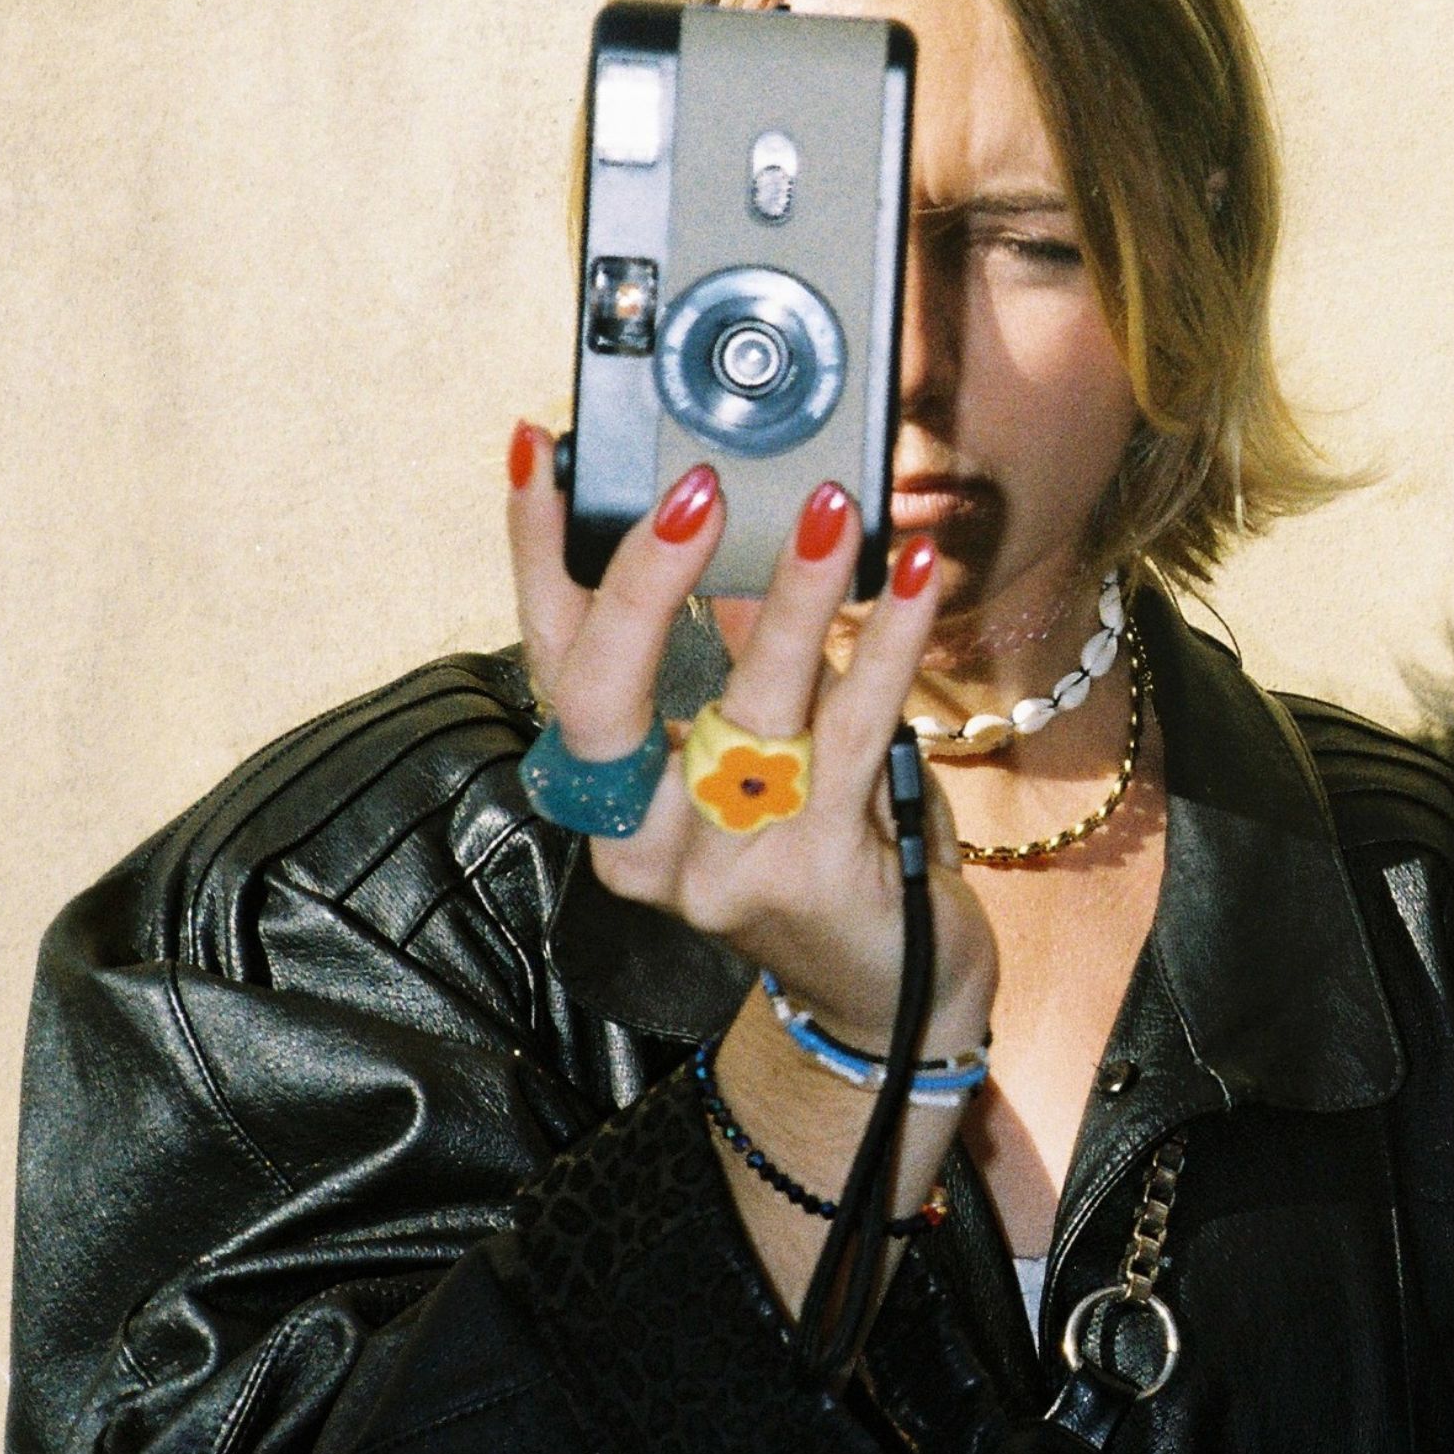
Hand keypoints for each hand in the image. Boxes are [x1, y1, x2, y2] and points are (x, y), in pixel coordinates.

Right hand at [505, 431, 997, 1306]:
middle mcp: (640, 844)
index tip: (539, 450)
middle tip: (697, 485)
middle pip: (606, 697)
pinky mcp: (813, 873)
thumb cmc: (821, 852)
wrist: (892, 1003)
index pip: (553, 663)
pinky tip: (917, 576)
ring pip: (746, 706)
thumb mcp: (762, 749)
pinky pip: (852, 732)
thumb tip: (747, 520)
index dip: (536, 556)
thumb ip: (740, 650)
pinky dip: (888, 642)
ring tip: (835, 506)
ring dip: (795, 593)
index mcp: (608, 803)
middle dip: (644, 579)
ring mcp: (721, 867)